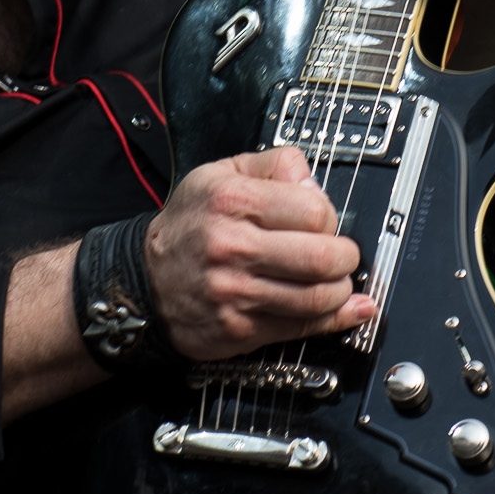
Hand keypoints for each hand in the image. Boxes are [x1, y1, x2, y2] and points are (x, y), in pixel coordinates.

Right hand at [143, 148, 374, 361]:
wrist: (145, 280)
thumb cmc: (190, 226)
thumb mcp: (221, 174)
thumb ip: (275, 165)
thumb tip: (317, 185)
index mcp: (231, 200)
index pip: (313, 210)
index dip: (328, 215)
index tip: (322, 221)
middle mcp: (232, 246)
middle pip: (321, 257)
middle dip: (345, 257)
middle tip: (342, 254)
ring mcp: (235, 291)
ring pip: (317, 297)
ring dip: (340, 290)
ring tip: (336, 280)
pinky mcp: (239, 328)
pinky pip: (301, 327)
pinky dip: (336, 320)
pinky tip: (349, 310)